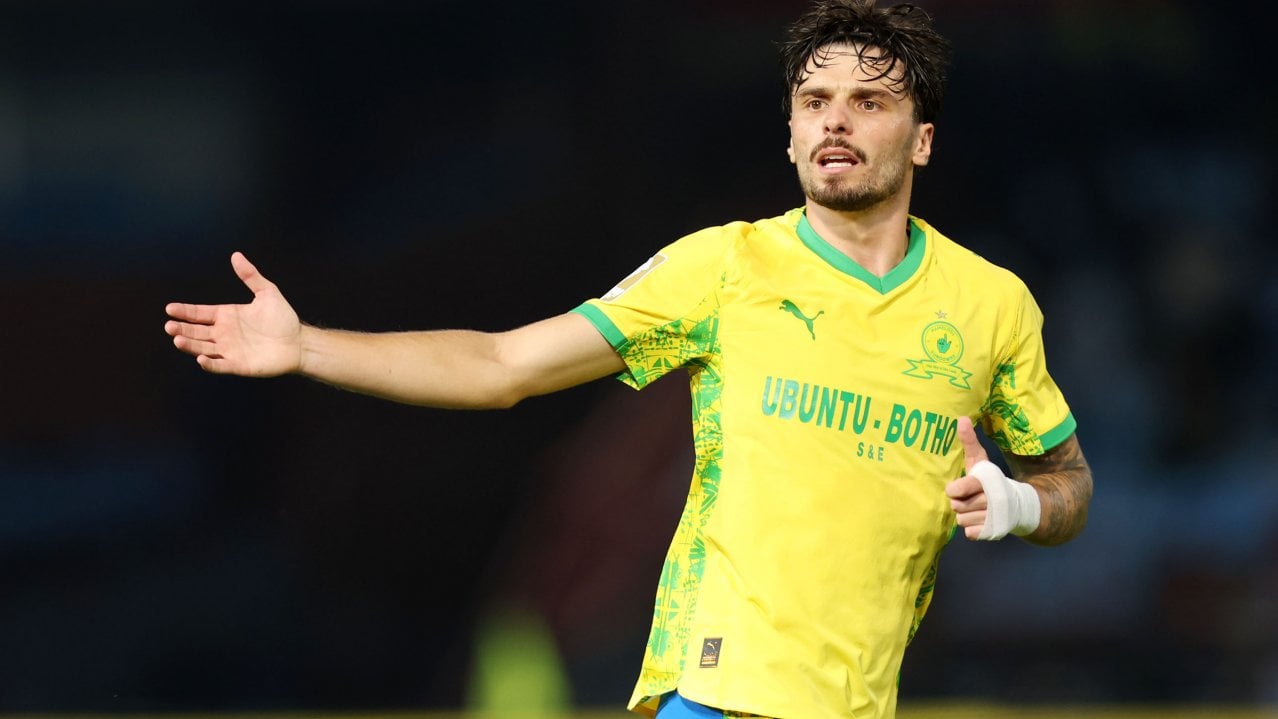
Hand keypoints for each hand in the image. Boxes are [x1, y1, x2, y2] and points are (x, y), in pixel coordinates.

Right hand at [164, 252, 302, 376]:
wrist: (298, 342)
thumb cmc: (283, 318)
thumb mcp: (267, 293)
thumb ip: (250, 276)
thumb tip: (236, 255)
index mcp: (226, 316)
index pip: (199, 313)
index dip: (184, 311)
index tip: (169, 308)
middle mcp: (223, 333)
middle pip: (196, 331)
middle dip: (182, 329)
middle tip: (169, 326)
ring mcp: (229, 350)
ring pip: (203, 348)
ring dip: (190, 345)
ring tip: (178, 339)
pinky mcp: (238, 365)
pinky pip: (220, 366)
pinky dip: (210, 364)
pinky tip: (200, 359)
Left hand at [944, 416, 1039, 540]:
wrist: (1017, 504)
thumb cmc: (990, 480)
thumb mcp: (980, 461)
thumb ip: (969, 442)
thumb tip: (961, 419)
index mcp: (986, 482)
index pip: (962, 488)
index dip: (955, 489)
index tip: (956, 488)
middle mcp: (992, 500)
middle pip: (957, 506)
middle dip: (960, 503)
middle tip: (969, 497)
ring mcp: (993, 518)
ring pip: (961, 521)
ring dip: (965, 515)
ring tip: (976, 508)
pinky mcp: (992, 532)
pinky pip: (970, 533)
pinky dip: (972, 529)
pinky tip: (981, 520)